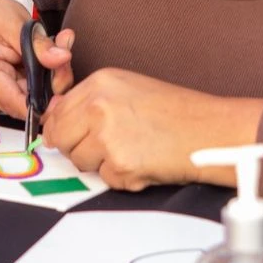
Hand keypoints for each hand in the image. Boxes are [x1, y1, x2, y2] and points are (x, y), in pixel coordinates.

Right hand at [0, 0, 73, 116]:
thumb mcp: (14, 24)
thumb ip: (38, 44)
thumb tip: (62, 58)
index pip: (18, 104)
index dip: (44, 106)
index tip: (64, 96)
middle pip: (33, 101)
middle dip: (56, 80)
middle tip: (64, 52)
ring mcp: (10, 86)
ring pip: (42, 93)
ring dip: (58, 71)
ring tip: (61, 41)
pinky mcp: (20, 80)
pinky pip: (42, 83)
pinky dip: (54, 66)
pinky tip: (57, 45)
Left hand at [42, 68, 250, 191]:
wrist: (210, 132)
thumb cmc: (176, 112)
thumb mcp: (128, 89)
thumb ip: (90, 101)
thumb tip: (53, 117)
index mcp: (100, 83)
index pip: (56, 112)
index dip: (62, 129)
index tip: (71, 136)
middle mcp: (99, 106)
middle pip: (60, 139)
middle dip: (78, 148)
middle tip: (109, 146)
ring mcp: (107, 136)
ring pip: (80, 162)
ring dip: (101, 164)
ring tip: (133, 150)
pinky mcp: (120, 164)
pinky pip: (105, 179)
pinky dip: (122, 177)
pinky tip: (144, 162)